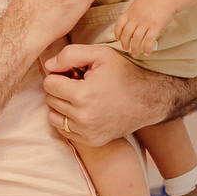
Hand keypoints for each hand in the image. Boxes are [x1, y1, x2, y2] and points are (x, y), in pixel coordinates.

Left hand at [42, 44, 167, 145]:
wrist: (148, 99)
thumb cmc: (123, 73)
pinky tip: (83, 109)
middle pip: (50, 100)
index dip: (59, 75)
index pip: (49, 84)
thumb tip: (48, 66)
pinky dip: (68, 119)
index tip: (72, 73)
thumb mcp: (100, 54)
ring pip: (54, 117)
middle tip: (78, 83)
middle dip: (60, 89)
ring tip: (79, 97)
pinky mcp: (91, 141)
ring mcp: (87, 132)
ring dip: (61, 105)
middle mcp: (83, 117)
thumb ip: (70, 55)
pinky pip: (64, 131)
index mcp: (83, 94)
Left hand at [114, 0, 176, 57]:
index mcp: (131, 11)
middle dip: (124, 44)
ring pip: (136, 39)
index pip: (119, 24)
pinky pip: (149, 40)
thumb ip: (132, 13)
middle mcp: (136, 17)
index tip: (118, 39)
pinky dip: (146, 48)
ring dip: (134, 49)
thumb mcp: (138, 3)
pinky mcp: (156, 26)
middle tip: (126, 49)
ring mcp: (146, 22)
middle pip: (126, 34)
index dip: (117, 33)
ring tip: (135, 54)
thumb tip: (128, 22)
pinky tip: (146, 53)